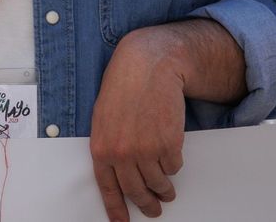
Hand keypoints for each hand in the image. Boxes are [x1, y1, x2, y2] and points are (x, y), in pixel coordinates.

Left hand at [89, 29, 186, 221]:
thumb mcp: (104, 119)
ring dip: (165, 189)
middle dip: (148, 204)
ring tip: (167, 190)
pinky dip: (174, 164)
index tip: (123, 221)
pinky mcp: (168, 145)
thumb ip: (109, 146)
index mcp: (101, 148)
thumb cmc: (123, 89)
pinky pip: (174, 167)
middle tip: (155, 209)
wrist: (147, 68)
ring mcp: (146, 151)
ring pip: (159, 183)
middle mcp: (122, 154)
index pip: (108, 188)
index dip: (116, 208)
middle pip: (137, 191)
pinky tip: (170, 153)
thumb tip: (118, 171)